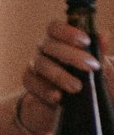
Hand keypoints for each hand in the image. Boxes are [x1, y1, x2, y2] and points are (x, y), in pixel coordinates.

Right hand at [17, 15, 94, 134]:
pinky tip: (58, 97)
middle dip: (72, 56)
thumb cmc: (92, 80)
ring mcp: (37, 67)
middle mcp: (45, 51)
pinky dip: (44, 89)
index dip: (68, 32)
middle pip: (49, 46)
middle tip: (91, 68)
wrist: (80, 106)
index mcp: (60, 41)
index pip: (55, 28)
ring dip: (60, 75)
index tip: (86, 41)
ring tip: (77, 87)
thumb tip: (102, 36)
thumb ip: (100, 52)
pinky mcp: (31, 84)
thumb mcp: (102, 67)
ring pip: (41, 64)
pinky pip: (31, 82)